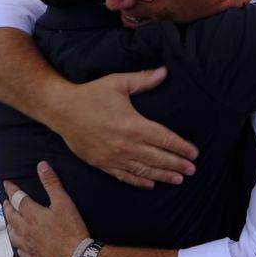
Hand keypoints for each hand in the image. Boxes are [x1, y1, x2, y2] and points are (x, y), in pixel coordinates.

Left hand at [1, 162, 89, 256]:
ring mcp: (28, 245)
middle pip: (11, 216)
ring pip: (12, 234)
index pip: (17, 198)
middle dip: (7, 206)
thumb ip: (51, 183)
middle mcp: (25, 229)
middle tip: (6, 201)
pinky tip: (20, 244)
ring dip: (9, 225)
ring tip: (10, 221)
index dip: (11, 189)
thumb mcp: (64, 202)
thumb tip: (41, 165)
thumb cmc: (71, 229)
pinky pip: (20, 251)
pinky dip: (18, 245)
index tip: (6, 183)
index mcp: (31, 214)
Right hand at [58, 68, 198, 187]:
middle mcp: (127, 145)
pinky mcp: (102, 163)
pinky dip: (139, 181)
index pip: (165, 139)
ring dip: (163, 176)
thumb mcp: (118, 83)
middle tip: (192, 170)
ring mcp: (114, 157)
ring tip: (178, 180)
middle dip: (177, 164)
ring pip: (144, 170)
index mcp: (134, 126)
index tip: (194, 153)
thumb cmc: (91, 94)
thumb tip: (164, 72)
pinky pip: (124, 176)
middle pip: (158, 158)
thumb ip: (143, 80)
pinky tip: (150, 184)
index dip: (181, 147)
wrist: (61, 109)